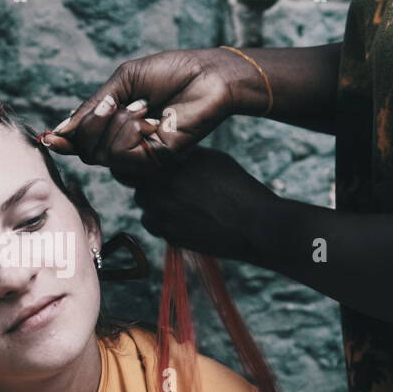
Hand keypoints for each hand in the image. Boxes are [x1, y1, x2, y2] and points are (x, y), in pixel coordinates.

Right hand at [41, 48, 264, 174]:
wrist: (208, 75)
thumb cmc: (171, 73)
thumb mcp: (122, 82)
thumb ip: (92, 108)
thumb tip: (59, 131)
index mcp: (116, 127)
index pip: (82, 144)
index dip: (64, 142)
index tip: (48, 138)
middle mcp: (126, 146)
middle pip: (86, 152)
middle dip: (91, 124)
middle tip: (113, 102)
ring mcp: (141, 156)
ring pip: (101, 154)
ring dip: (117, 123)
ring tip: (144, 106)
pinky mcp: (156, 162)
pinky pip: (122, 153)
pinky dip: (131, 130)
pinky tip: (152, 117)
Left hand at [122, 145, 276, 261]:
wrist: (254, 224)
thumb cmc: (238, 189)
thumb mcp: (213, 160)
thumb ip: (185, 157)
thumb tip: (168, 156)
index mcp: (171, 165)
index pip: (138, 164)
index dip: (141, 167)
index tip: (148, 170)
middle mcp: (162, 187)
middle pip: (139, 187)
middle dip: (150, 188)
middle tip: (169, 189)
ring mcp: (163, 214)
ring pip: (145, 208)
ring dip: (156, 206)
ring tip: (180, 206)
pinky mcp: (169, 235)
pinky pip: (154, 227)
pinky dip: (163, 224)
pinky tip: (183, 220)